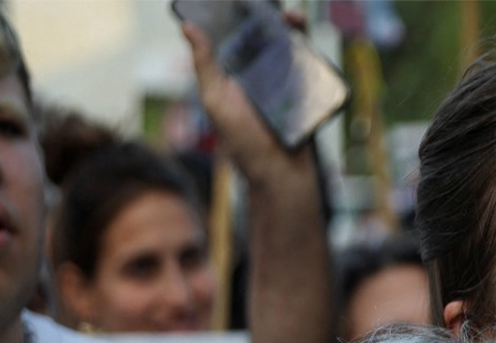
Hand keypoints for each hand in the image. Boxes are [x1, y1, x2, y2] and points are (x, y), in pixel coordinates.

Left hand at [180, 19, 308, 180]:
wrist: (280, 172)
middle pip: (263, 33)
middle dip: (266, 14)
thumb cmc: (242, 142)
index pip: (233, 33)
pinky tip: (300, 28)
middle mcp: (258, 72)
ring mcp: (284, 79)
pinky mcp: (306, 89)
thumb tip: (187, 26)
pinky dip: (306, 42)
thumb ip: (204, 65)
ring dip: (290, 25)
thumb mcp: (215, 100)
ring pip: (287, 43)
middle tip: (266, 4)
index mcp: (233, 71)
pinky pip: (308, 61)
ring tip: (290, 15)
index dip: (235, 12)